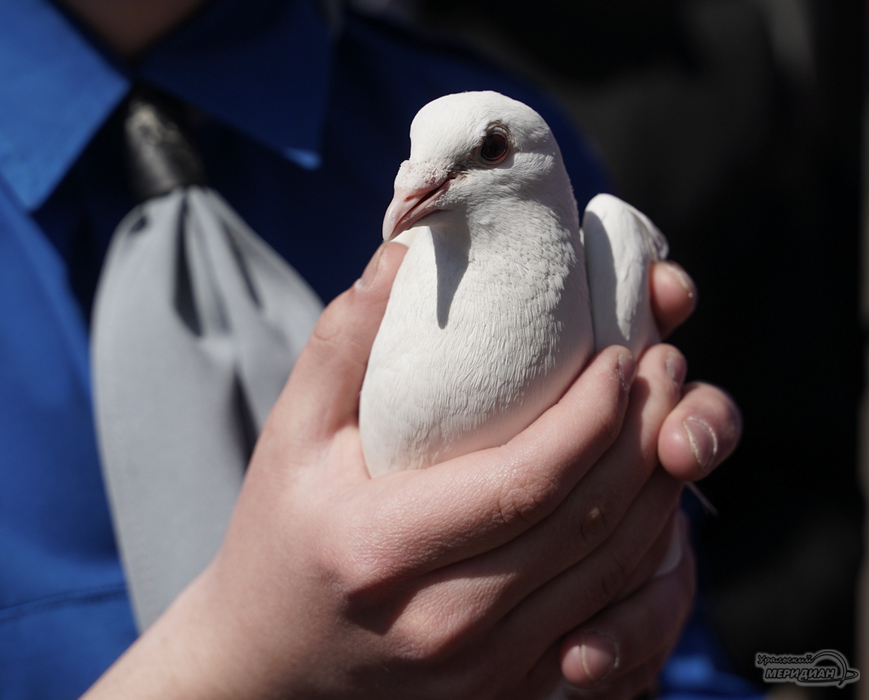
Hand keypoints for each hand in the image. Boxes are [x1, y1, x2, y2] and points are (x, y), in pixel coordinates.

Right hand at [84, 247, 739, 697]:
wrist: (268, 663)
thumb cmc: (277, 540)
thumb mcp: (287, 438)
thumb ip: (341, 344)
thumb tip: (403, 255)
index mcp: (382, 548)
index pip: (526, 481)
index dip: (594, 414)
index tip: (624, 355)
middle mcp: (442, 622)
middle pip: (587, 526)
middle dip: (644, 436)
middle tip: (665, 367)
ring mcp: (482, 671)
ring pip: (612, 577)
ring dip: (657, 493)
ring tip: (669, 420)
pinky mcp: (507, 696)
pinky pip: (610, 630)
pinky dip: (647, 567)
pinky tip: (652, 511)